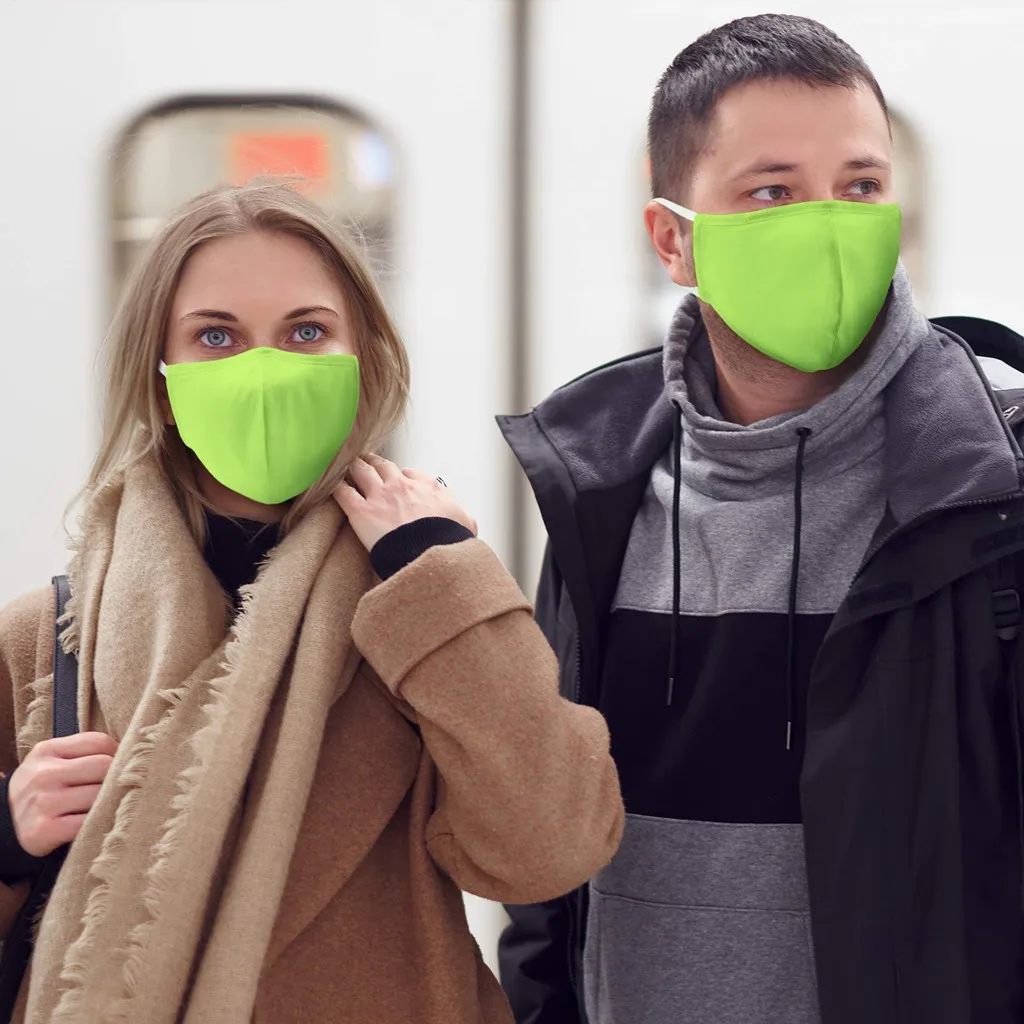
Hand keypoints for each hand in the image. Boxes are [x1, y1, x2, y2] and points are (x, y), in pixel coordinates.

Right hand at [8, 732, 117, 856]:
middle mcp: (43, 774)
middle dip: (116, 777)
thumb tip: (132, 753)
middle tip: (121, 787)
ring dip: (111, 802)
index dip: (118, 753)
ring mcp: (43, 802)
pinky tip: (99, 823)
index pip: (99, 742)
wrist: (5, 826)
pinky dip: (100, 823)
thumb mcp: (53, 762)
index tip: (121, 765)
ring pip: (100, 795)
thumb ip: (85, 753)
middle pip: (103, 767)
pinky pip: (88, 822)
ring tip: (111, 805)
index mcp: (47, 751)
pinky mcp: (44, 830)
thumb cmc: (42, 789)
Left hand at [333, 454, 477, 551]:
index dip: (397, 474)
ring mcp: (379, 496)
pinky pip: (342, 492)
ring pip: (360, 470)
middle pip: (380, 465)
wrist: (431, 556)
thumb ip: (463, 514)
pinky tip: (327, 485)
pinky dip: (333, 486)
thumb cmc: (449, 542)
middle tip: (362, 462)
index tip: (393, 478)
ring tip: (343, 467)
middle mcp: (401, 485)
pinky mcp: (361, 512)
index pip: (407, 472)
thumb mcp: (467, 523)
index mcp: (426, 486)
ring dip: (351, 467)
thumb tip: (464, 517)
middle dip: (371, 462)